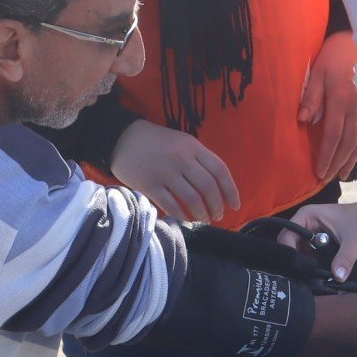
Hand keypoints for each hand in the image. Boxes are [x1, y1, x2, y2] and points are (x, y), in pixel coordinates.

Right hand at [110, 121, 239, 222]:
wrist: (122, 138)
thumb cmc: (155, 141)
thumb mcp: (181, 141)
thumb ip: (198, 159)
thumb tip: (216, 186)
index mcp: (192, 146)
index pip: (219, 170)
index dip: (230, 190)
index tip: (234, 205)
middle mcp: (181, 158)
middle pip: (208, 187)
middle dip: (217, 206)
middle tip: (218, 215)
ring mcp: (165, 172)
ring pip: (192, 199)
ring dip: (202, 213)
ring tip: (204, 219)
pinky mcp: (149, 184)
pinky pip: (171, 205)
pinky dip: (182, 215)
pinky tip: (187, 219)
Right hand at [285, 192, 356, 281]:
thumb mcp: (356, 238)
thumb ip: (346, 257)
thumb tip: (336, 277)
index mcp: (308, 217)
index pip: (287, 234)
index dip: (289, 251)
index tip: (298, 269)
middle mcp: (307, 229)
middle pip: (291, 249)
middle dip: (297, 264)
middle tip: (304, 281)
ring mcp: (316, 242)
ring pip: (302, 259)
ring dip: (307, 272)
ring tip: (312, 285)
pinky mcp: (324, 253)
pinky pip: (314, 265)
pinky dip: (317, 274)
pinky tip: (320, 285)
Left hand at [298, 31, 356, 184]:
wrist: (355, 45)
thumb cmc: (331, 59)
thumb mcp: (315, 72)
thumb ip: (310, 95)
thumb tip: (303, 119)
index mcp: (341, 100)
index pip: (333, 134)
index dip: (326, 154)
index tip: (319, 171)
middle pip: (347, 143)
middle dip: (336, 163)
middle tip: (325, 179)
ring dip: (348, 161)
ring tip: (338, 176)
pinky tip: (351, 161)